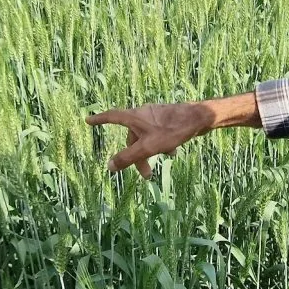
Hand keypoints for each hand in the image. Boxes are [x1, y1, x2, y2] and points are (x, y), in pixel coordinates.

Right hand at [85, 103, 214, 177]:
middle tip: (146, 175)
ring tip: (165, 160)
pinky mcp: (168, 120)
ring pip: (147, 138)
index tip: (88, 120)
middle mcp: (143, 114)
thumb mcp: (148, 147)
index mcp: (134, 117)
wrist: (200, 118)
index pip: (111, 116)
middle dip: (137, 156)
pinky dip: (163, 145)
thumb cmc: (173, 130)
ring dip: (153, 152)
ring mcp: (156, 116)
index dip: (99, 119)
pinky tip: (175, 152)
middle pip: (132, 137)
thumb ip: (128, 157)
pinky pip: (159, 134)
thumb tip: (109, 166)